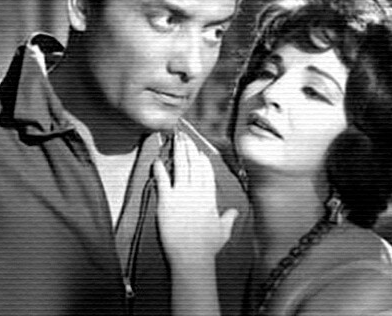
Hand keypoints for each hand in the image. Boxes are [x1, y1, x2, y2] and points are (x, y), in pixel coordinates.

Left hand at [154, 132, 237, 269]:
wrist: (191, 255)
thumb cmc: (208, 246)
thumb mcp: (223, 231)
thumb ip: (228, 219)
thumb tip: (234, 212)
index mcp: (210, 198)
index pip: (207, 173)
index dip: (202, 160)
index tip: (199, 151)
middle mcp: (197, 192)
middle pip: (194, 165)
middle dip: (189, 149)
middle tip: (185, 136)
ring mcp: (182, 195)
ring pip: (181, 167)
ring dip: (178, 152)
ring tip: (175, 140)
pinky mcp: (167, 201)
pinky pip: (163, 181)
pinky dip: (160, 170)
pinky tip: (157, 161)